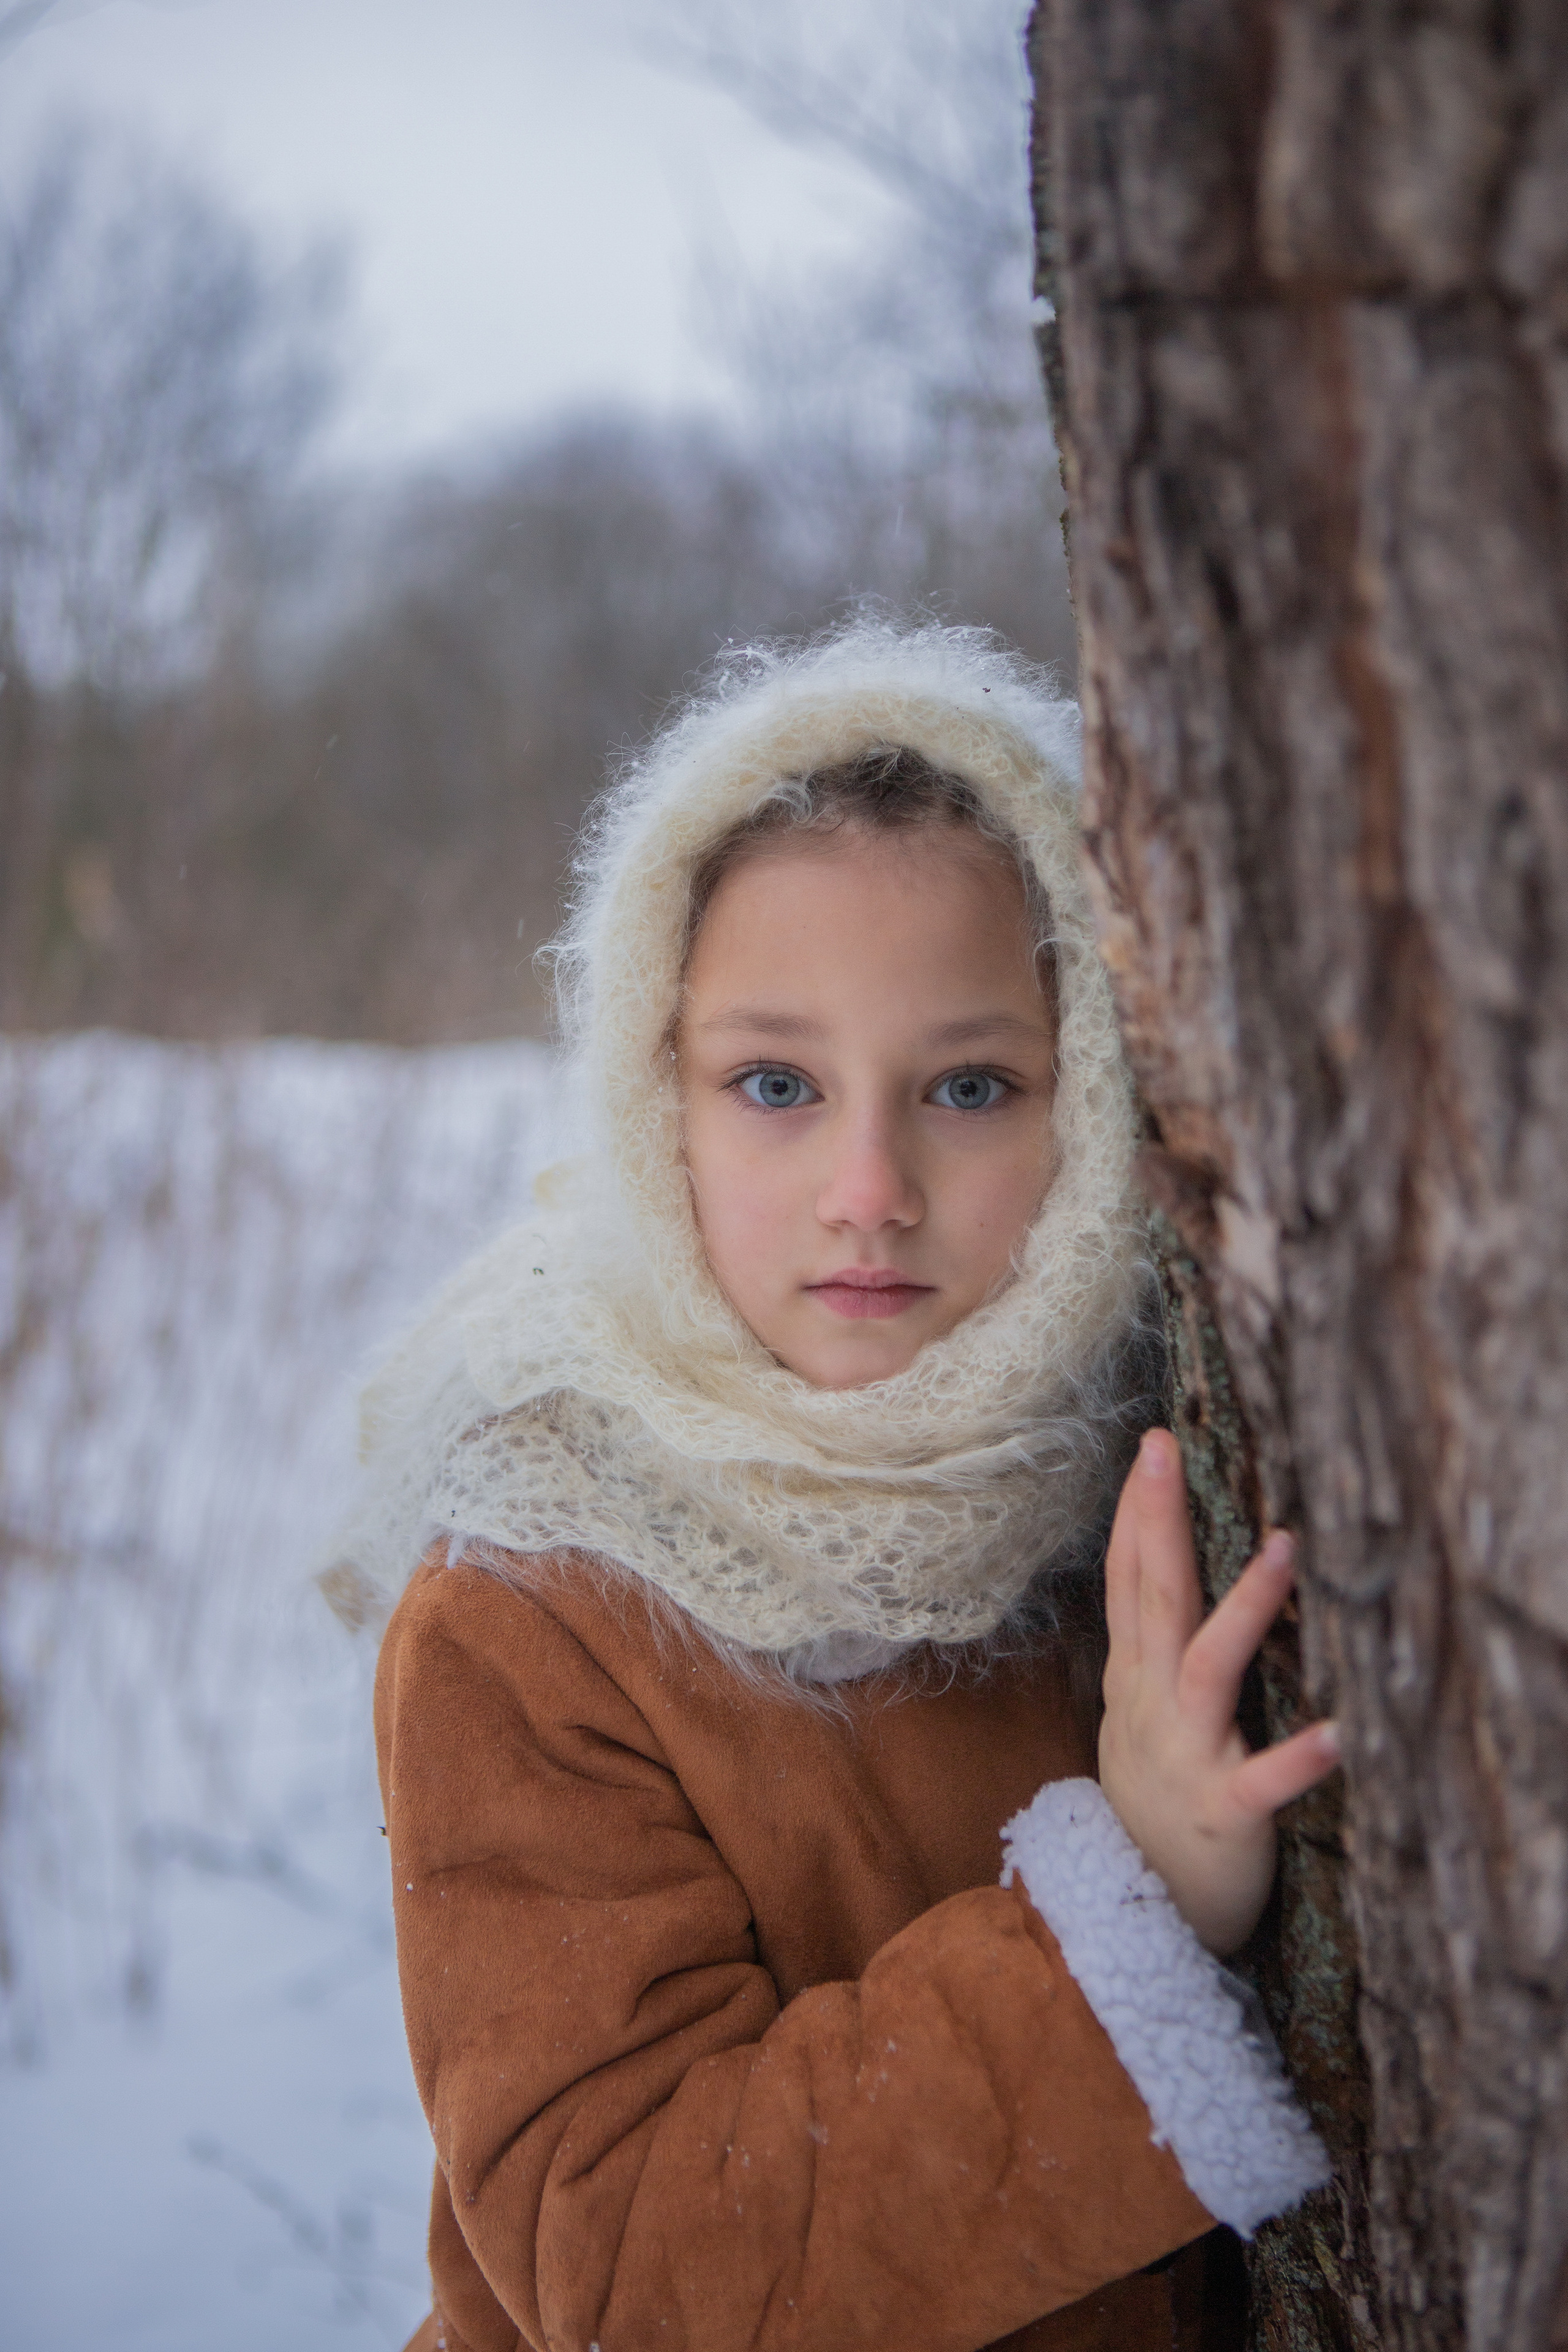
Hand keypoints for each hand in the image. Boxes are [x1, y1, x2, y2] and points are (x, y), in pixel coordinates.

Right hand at [1098, 1427, 1340, 1956]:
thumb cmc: (1152, 1801)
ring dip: (1245, 1609)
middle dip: (1157, 1521)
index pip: (1128, 1581)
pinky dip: (1299, 1758)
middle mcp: (1150, 1705)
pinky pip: (1263, 1781)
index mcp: (1133, 1680)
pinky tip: (1341, 1732)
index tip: (1150, 1446)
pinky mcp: (1224, 1811)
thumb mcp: (1136, 1715)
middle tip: (1162, 1451)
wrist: (1138, 1908)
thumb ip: (1150, 1652)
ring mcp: (1185, 1755)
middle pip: (1154, 1598)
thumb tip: (1161, 1575)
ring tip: (1284, 1551)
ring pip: (1209, 1668)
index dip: (1135, 1512)